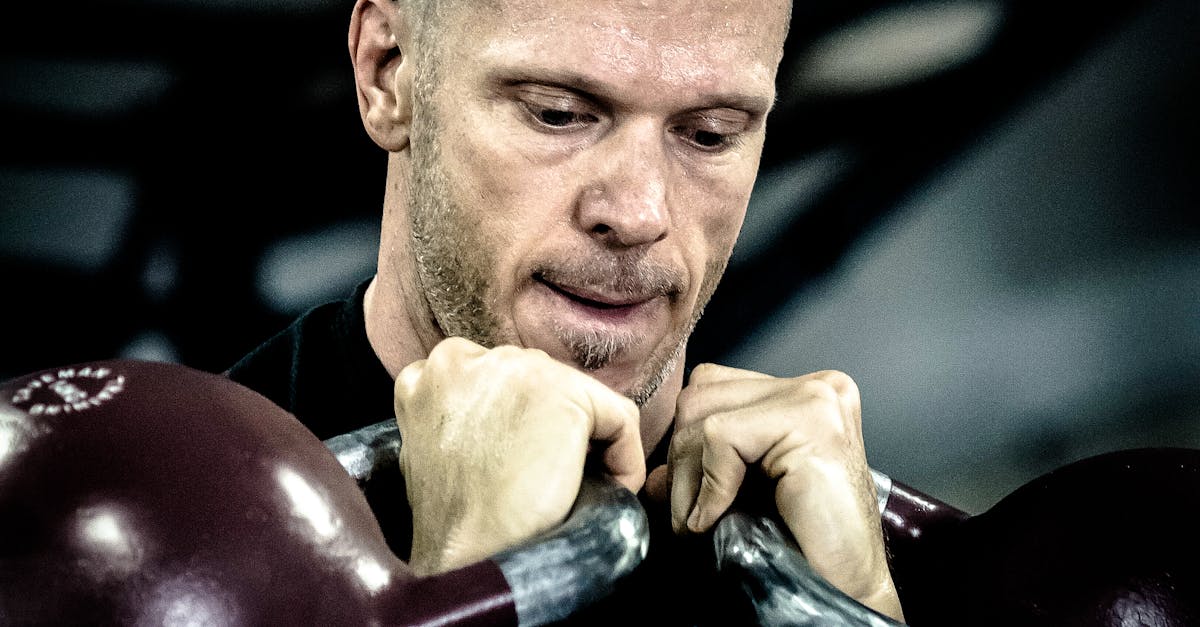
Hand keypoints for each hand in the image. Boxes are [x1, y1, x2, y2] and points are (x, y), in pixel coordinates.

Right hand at [394, 337, 644, 574]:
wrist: (468, 556)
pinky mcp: (564, 393)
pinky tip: (605, 492)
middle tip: (554, 478)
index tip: (525, 462)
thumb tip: (508, 420)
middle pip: (541, 385)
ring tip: (575, 488)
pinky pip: (620, 420)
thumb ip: (461, 415)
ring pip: (579, 401)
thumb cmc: (453, 522)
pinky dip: (624, 460)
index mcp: (431, 372)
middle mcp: (469, 356)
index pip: (498, 382)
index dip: (520, 424)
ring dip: (585, 444)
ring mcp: (517, 369)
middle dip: (552, 430)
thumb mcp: (435, 450)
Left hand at [647, 363, 903, 620]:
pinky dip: (709, 485)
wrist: (845, 592)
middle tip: (687, 517)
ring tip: (699, 523)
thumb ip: (704, 471)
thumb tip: (655, 475)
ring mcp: (818, 399)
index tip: (689, 499)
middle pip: (703, 395)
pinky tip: (717, 519)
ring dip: (689, 477)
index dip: (688, 444)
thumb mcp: (743, 495)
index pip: (714, 387)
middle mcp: (819, 386)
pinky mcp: (812, 423)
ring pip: (704, 415)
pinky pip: (722, 438)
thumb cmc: (804, 547)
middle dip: (682, 461)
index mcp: (805, 394)